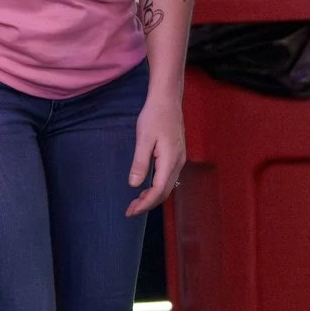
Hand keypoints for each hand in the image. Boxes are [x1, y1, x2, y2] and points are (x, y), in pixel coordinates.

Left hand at [126, 92, 185, 215]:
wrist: (167, 99)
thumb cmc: (154, 115)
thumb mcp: (143, 138)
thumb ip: (140, 162)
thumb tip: (134, 184)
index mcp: (170, 160)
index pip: (158, 190)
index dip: (145, 204)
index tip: (131, 211)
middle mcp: (178, 162)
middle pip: (165, 192)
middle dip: (148, 204)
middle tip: (130, 210)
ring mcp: (179, 159)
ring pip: (167, 186)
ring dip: (152, 197)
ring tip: (136, 202)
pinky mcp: (176, 155)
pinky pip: (168, 178)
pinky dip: (157, 188)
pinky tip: (146, 187)